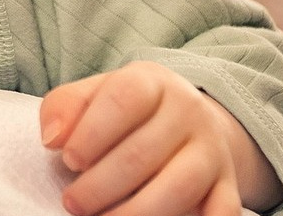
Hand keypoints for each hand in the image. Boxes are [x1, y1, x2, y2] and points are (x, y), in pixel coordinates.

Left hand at [39, 61, 280, 215]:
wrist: (188, 118)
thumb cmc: (126, 109)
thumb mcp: (95, 94)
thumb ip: (66, 107)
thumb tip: (52, 139)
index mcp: (152, 80)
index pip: (123, 100)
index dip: (92, 132)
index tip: (68, 161)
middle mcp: (189, 112)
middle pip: (144, 152)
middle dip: (101, 185)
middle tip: (73, 203)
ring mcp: (214, 151)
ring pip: (179, 188)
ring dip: (135, 213)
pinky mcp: (230, 187)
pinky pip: (221, 214)